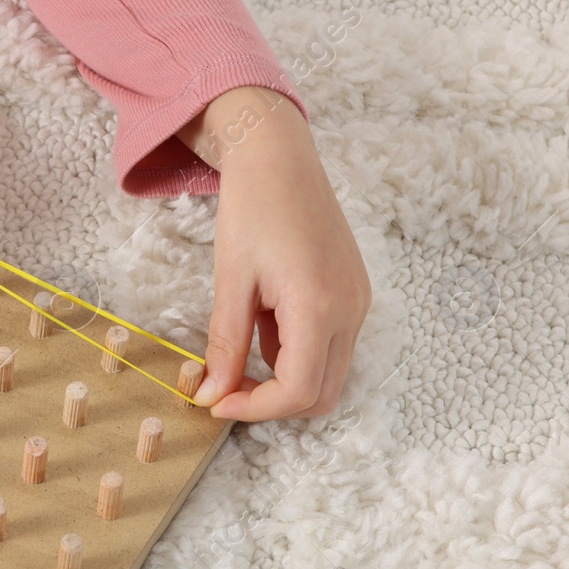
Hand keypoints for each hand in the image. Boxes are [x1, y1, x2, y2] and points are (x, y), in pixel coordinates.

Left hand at [176, 86, 370, 419]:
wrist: (280, 159)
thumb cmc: (252, 210)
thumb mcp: (231, 281)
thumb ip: (225, 345)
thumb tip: (210, 396)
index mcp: (319, 306)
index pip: (297, 392)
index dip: (254, 410)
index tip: (215, 403)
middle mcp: (350, 310)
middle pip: (321, 396)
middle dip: (271, 404)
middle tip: (226, 390)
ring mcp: (358, 303)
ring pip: (328, 376)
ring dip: (282, 381)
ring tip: (239, 353)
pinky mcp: (354, 295)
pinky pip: (330, 347)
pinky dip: (294, 356)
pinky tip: (263, 326)